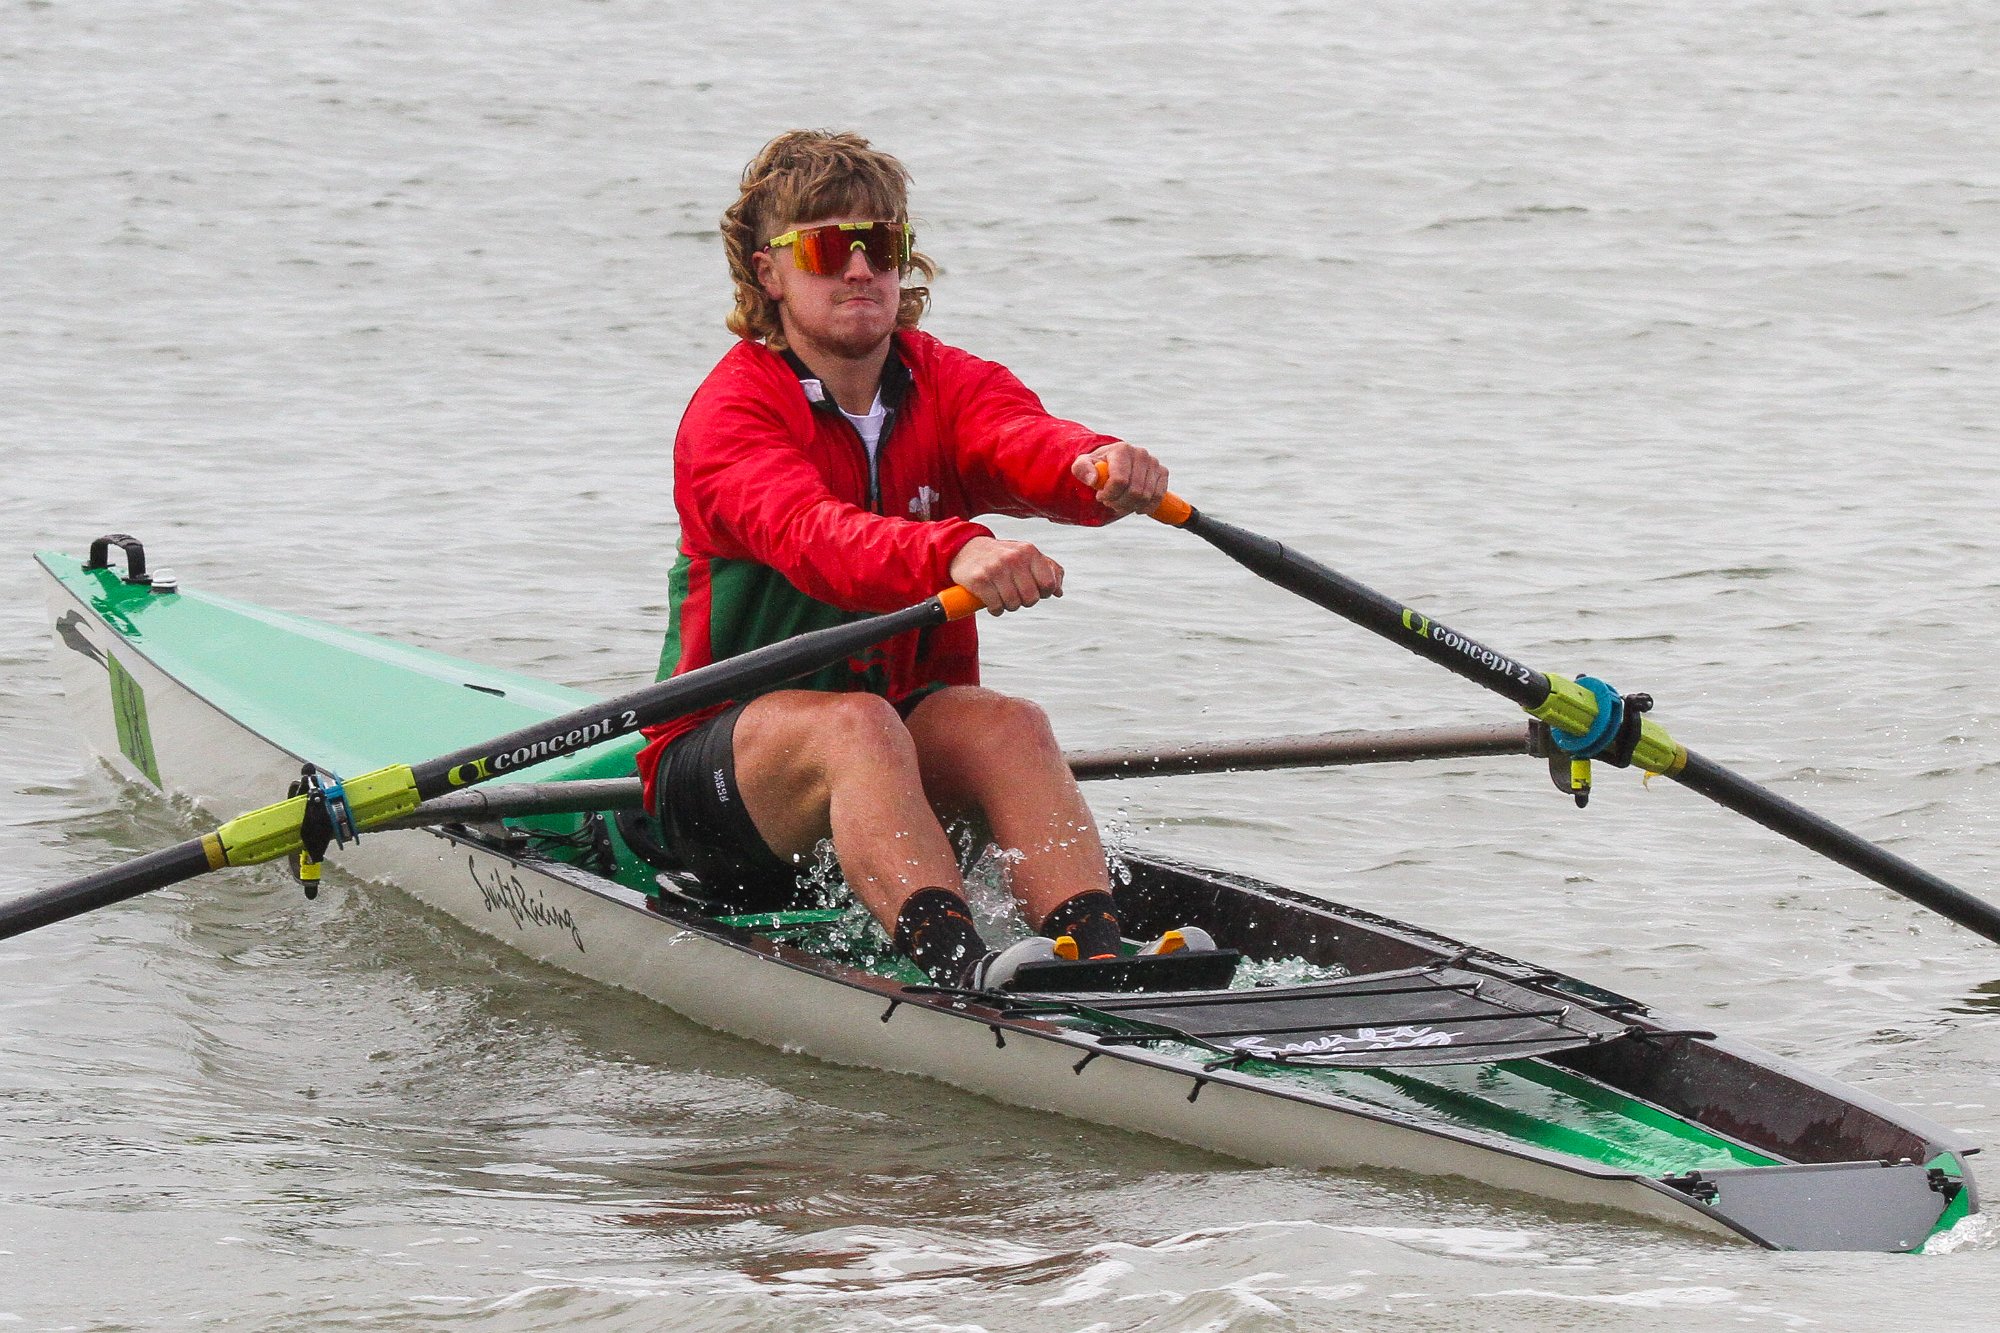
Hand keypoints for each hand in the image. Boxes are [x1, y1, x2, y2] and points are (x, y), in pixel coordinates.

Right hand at [948, 536, 1063, 614]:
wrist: (966, 549)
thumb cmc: (1002, 556)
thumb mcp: (1026, 555)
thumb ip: (1049, 570)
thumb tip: (1059, 592)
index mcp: (1029, 551)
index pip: (1048, 584)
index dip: (1043, 593)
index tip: (1033, 590)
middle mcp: (1013, 558)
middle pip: (1031, 598)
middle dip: (1025, 601)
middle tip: (1016, 595)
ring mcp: (995, 569)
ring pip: (1013, 604)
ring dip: (1009, 606)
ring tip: (1004, 598)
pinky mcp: (979, 580)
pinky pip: (996, 606)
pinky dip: (996, 610)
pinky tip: (993, 603)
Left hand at [1071, 442, 1167, 517]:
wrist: (1112, 462)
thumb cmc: (1097, 466)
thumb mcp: (1082, 466)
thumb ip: (1083, 470)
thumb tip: (1094, 479)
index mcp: (1122, 450)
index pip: (1120, 481)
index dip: (1109, 495)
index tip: (1101, 497)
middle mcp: (1141, 454)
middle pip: (1134, 491)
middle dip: (1119, 503)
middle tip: (1110, 502)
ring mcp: (1154, 463)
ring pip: (1145, 497)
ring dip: (1130, 506)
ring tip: (1119, 502)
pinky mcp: (1162, 472)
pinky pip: (1158, 496)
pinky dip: (1147, 507)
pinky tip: (1135, 507)